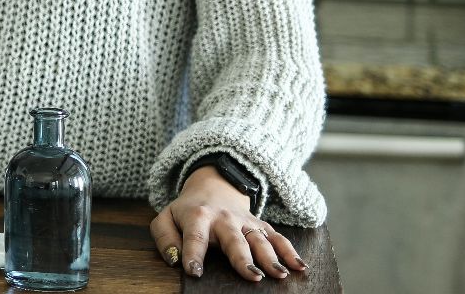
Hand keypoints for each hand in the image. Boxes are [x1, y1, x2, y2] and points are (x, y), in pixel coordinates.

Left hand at [150, 165, 306, 281]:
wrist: (212, 187)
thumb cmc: (187, 211)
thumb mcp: (166, 218)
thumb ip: (164, 238)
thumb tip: (174, 260)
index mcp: (198, 217)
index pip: (194, 238)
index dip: (192, 254)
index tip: (194, 272)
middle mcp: (224, 219)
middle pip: (234, 240)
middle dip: (242, 259)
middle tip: (252, 277)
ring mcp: (245, 222)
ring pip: (260, 240)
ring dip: (271, 257)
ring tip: (279, 274)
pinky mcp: (260, 226)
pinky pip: (278, 238)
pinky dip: (290, 251)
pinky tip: (300, 266)